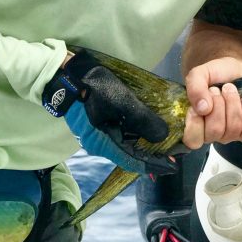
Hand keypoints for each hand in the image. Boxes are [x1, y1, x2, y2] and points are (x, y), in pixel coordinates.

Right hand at [42, 51, 174, 174]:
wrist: (68, 75)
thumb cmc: (96, 88)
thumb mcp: (123, 101)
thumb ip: (143, 119)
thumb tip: (163, 137)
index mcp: (104, 143)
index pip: (134, 161)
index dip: (154, 164)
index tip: (172, 165)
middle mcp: (100, 144)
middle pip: (130, 156)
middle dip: (151, 155)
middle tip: (172, 152)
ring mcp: (98, 135)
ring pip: (125, 145)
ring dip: (144, 144)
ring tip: (164, 141)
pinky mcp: (99, 125)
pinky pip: (120, 135)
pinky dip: (135, 134)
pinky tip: (147, 128)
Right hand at [183, 57, 241, 148]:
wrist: (235, 68)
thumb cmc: (215, 74)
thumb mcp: (200, 74)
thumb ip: (194, 88)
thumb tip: (202, 109)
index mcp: (194, 125)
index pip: (193, 140)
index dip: (196, 122)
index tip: (202, 102)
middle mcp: (211, 134)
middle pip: (215, 131)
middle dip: (218, 105)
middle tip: (217, 90)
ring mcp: (229, 134)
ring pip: (233, 128)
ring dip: (233, 103)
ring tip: (230, 89)